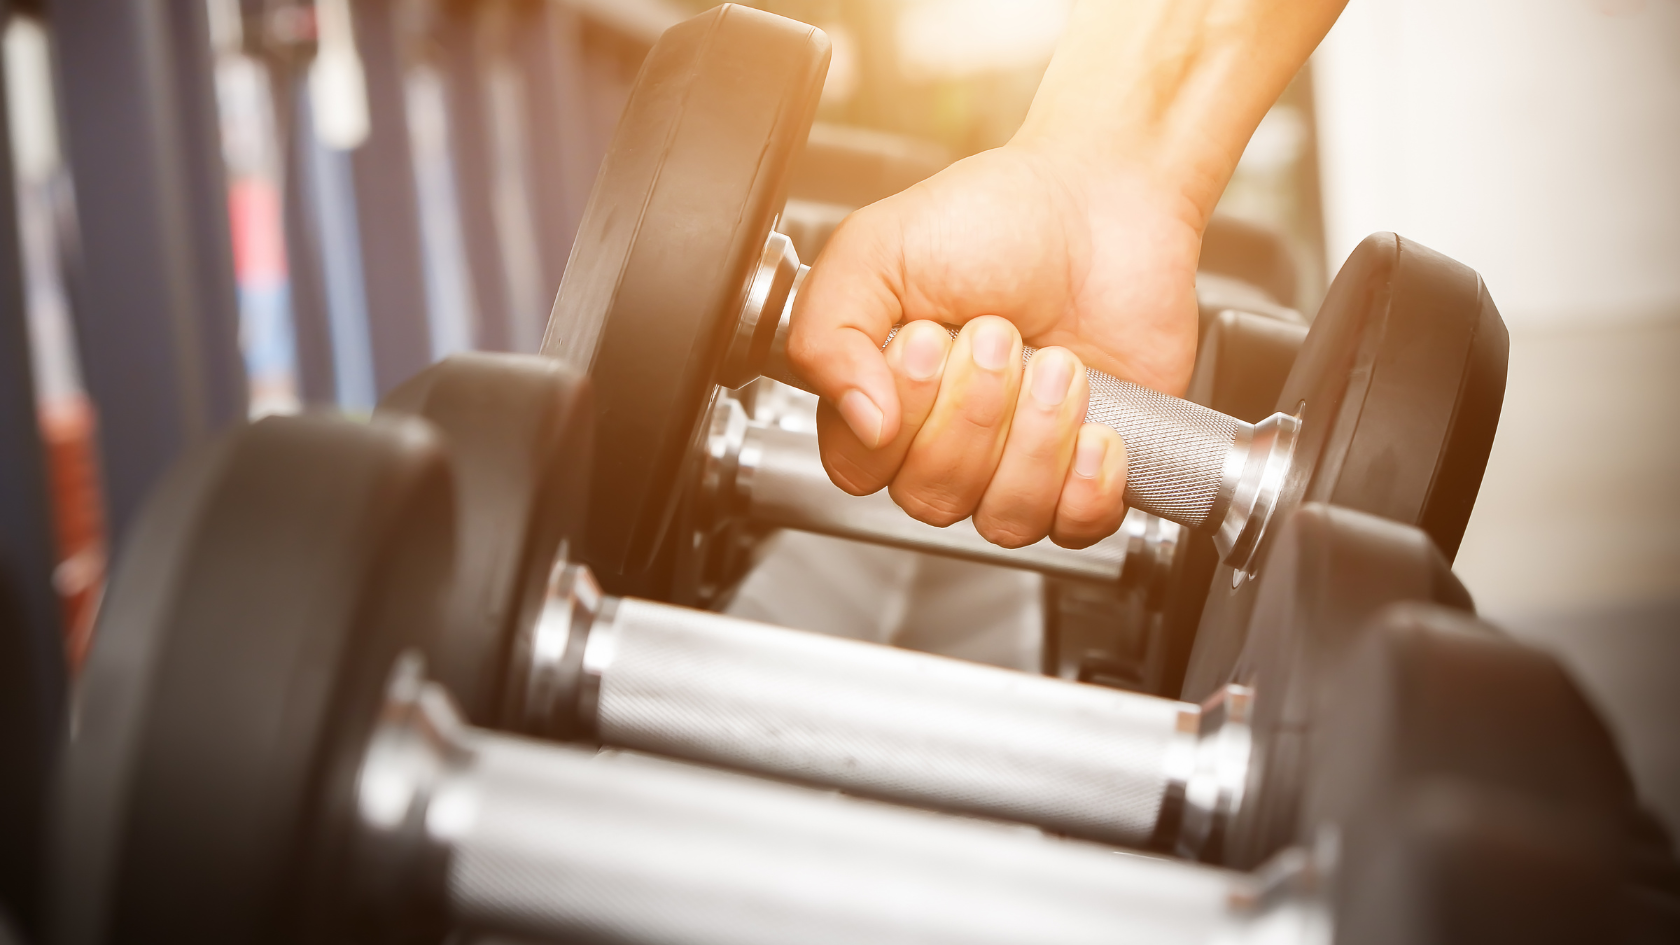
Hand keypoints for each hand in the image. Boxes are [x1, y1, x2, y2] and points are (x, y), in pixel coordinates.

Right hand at [786, 144, 1202, 547]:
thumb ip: (827, 332)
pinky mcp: (1085, 473)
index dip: (899, 419)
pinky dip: (1087, 482)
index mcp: (880, 396)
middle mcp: (943, 439)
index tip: (927, 340)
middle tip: (1000, 335)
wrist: (1102, 201)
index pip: (860, 469)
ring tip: (1059, 364)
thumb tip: (861, 421)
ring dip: (1035, 439)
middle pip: (932, 497)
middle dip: (976, 412)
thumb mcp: (876, 249)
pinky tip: (1095, 424)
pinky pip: (1075, 527)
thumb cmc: (991, 218)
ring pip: (1004, 519)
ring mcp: (1016, 461)